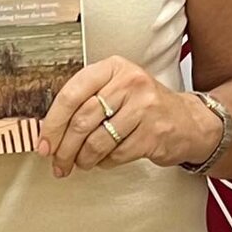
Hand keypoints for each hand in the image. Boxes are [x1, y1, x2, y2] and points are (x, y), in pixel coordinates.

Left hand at [38, 59, 210, 176]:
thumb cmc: (145, 107)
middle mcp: (129, 82)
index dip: (53, 122)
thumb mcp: (117, 90)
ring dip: (83, 159)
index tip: (44, 142)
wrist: (188, 122)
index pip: (72, 93)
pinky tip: (105, 159)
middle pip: (82, 120)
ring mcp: (144, 107)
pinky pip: (116, 154)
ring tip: (80, 163)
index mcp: (113, 67)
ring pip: (97, 141)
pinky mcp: (153, 133)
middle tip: (57, 161)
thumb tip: (50, 132)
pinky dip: (104, 162)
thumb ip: (86, 102)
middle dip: (64, 147)